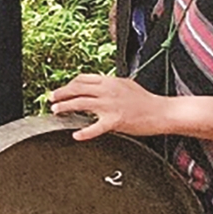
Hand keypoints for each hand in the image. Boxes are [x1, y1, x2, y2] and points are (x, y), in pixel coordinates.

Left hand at [49, 73, 167, 140]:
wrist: (161, 112)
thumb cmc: (145, 100)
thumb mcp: (125, 85)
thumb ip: (109, 84)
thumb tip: (96, 85)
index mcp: (109, 81)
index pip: (82, 79)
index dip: (69, 84)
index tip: (62, 90)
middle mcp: (107, 91)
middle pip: (77, 88)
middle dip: (61, 93)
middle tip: (51, 99)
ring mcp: (110, 105)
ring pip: (81, 103)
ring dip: (65, 107)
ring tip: (56, 111)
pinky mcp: (115, 121)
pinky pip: (95, 127)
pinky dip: (84, 132)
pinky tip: (76, 135)